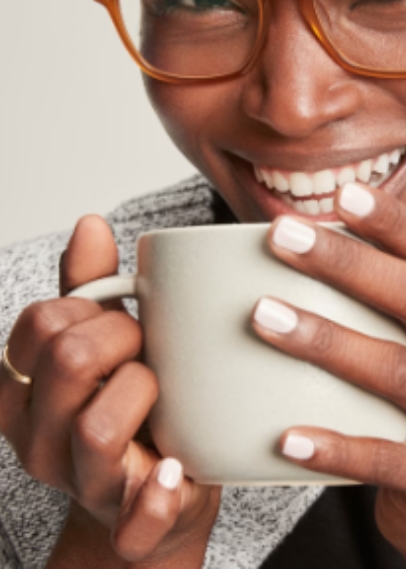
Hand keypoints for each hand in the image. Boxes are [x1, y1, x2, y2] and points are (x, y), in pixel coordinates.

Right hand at [0, 215, 219, 564]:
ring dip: (143, 393)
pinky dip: (158, 496)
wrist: (153, 491)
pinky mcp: (120, 527)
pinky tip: (175, 468)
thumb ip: (88, 286)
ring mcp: (72, 483)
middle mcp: (31, 437)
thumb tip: (89, 224)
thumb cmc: (124, 402)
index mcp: (16, 387)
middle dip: (122, 337)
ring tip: (159, 394)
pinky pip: (134, 519)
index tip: (119, 318)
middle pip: (67, 361)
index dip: (92, 308)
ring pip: (96, 426)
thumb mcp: (102, 340)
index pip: (41, 321)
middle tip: (144, 348)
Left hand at [253, 183, 405, 555]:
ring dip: (328, 341)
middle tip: (280, 233)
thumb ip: (380, 290)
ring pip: (394, 371)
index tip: (345, 194)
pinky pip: (389, 461)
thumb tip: (309, 228)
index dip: (393, 225)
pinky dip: (339, 450)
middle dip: (346, 265)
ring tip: (262, 313)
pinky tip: (288, 438)